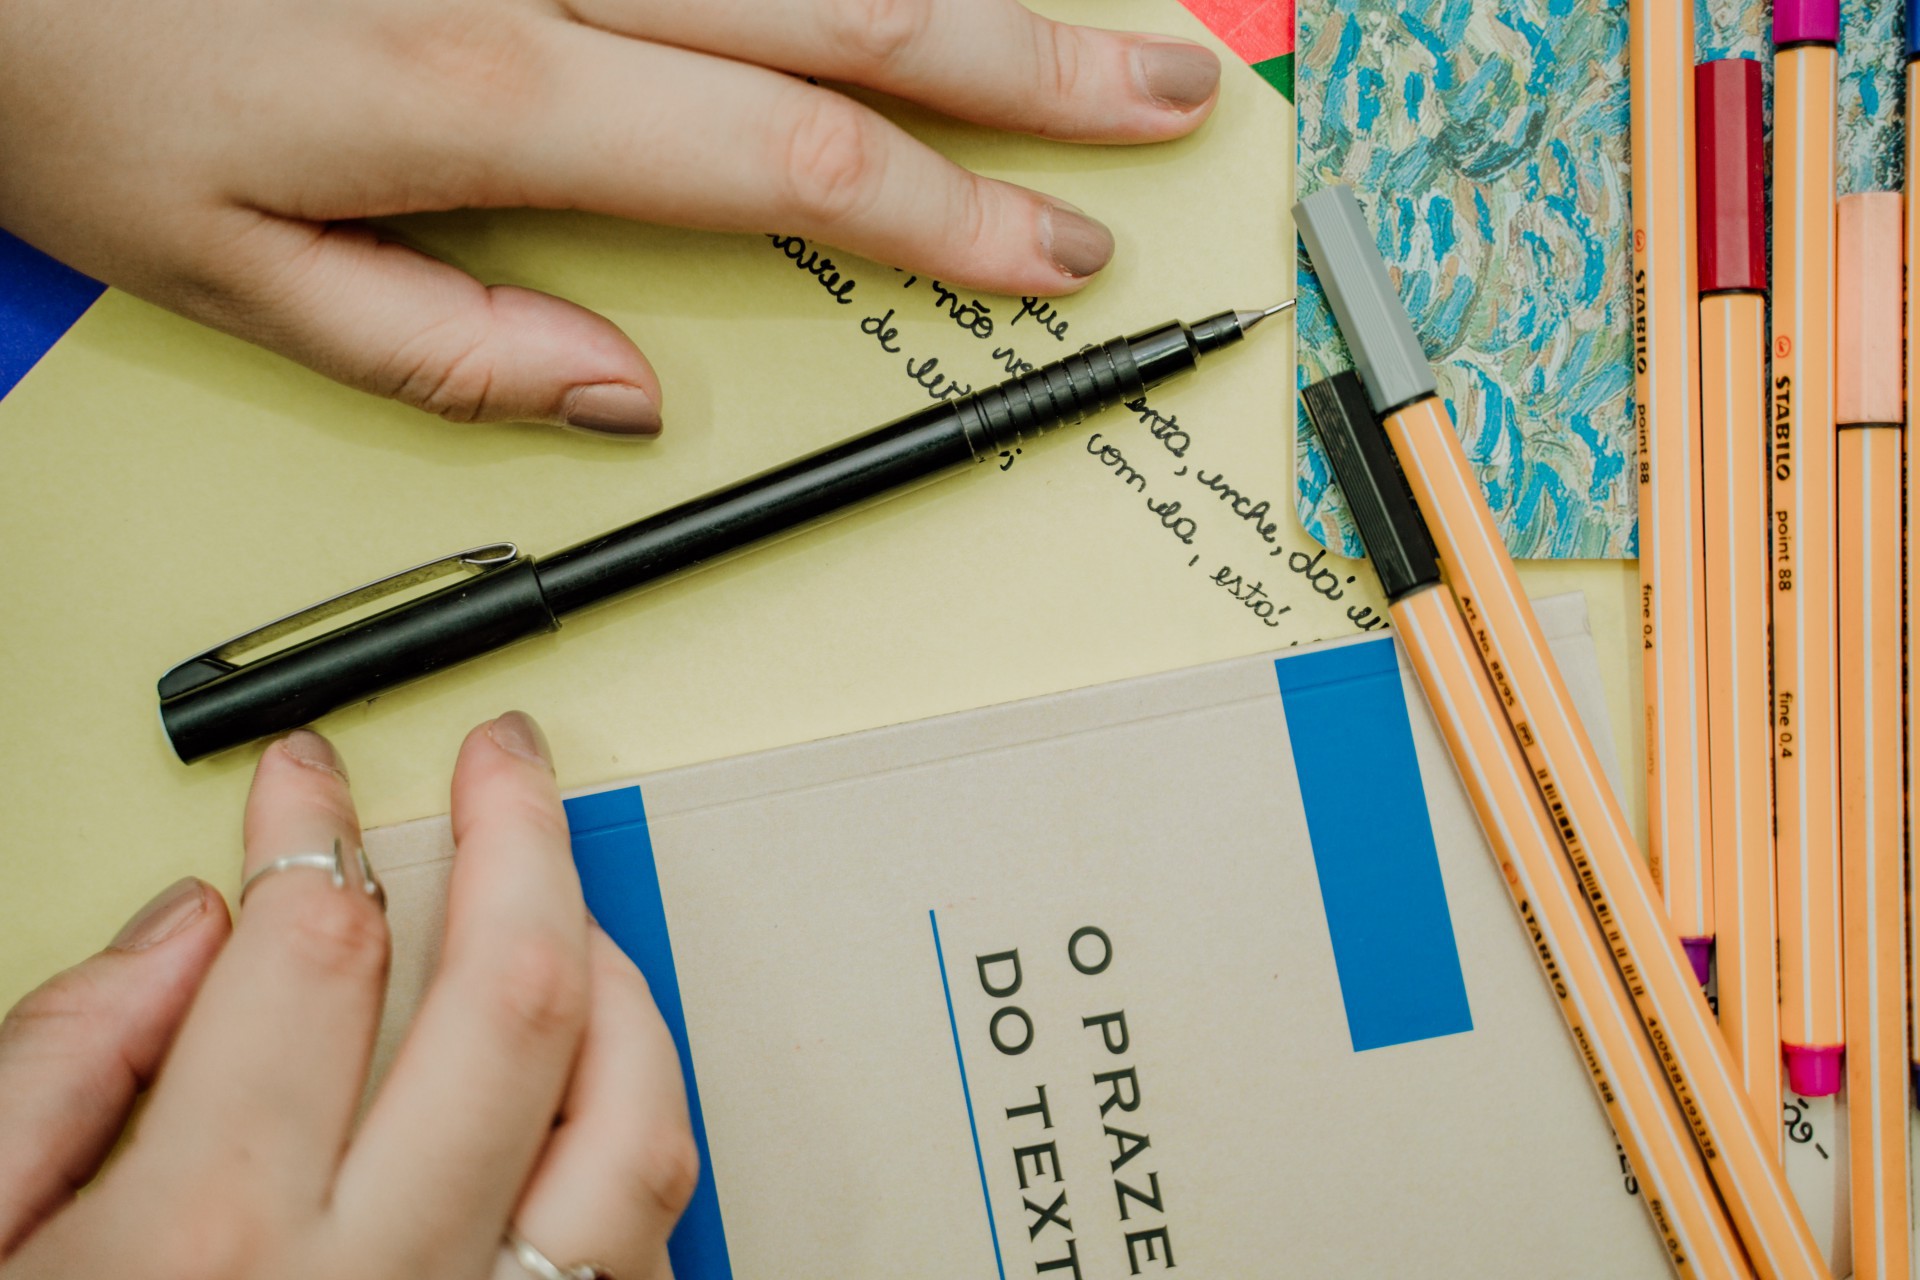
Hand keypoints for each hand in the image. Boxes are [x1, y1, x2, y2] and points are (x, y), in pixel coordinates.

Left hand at [0, 0, 1220, 434]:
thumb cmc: (66, 74)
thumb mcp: (229, 273)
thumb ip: (444, 348)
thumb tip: (623, 398)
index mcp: (490, 91)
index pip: (789, 156)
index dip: (947, 213)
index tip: (1055, 260)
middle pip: (848, 4)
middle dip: (1035, 63)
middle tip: (1169, 98)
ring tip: (1104, 19)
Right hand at [0, 716, 693, 1279]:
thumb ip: (54, 1077)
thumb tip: (181, 936)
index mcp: (207, 1242)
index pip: (312, 950)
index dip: (313, 825)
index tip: (308, 781)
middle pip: (511, 995)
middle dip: (521, 837)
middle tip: (506, 763)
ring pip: (629, 1116)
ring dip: (620, 974)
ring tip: (574, 901)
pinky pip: (645, 1240)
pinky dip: (644, 1124)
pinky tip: (603, 1070)